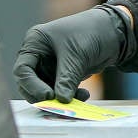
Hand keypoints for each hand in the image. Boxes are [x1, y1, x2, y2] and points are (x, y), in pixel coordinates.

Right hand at [12, 7, 126, 102]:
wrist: (114, 31)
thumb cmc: (91, 32)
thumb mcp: (77, 55)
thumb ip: (67, 79)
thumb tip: (61, 101)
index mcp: (35, 43)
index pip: (23, 70)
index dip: (32, 86)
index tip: (48, 96)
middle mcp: (39, 55)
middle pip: (30, 83)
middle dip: (44, 96)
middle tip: (59, 106)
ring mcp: (50, 66)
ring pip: (45, 90)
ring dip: (59, 99)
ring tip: (78, 100)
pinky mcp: (62, 74)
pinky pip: (60, 91)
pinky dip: (69, 96)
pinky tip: (83, 95)